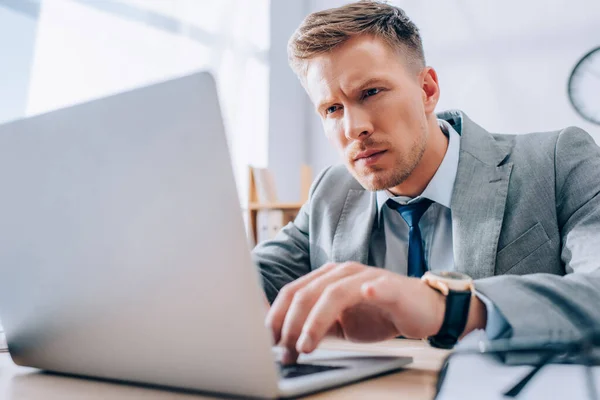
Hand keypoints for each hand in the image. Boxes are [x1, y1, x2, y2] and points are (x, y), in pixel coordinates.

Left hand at [265, 262, 448, 363]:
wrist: (423, 311)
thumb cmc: (380, 315)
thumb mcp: (340, 323)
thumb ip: (315, 324)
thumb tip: (283, 341)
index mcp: (327, 279)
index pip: (293, 292)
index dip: (276, 315)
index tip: (265, 340)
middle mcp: (343, 273)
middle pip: (307, 292)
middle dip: (290, 324)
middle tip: (284, 351)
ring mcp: (366, 277)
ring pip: (333, 293)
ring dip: (315, 320)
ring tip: (305, 345)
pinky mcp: (390, 286)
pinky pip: (378, 286)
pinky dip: (371, 289)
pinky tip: (365, 294)